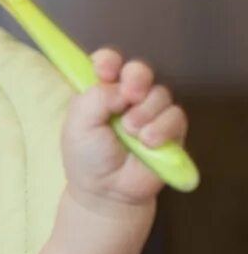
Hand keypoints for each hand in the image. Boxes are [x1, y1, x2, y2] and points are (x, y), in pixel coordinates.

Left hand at [61, 48, 187, 210]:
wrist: (107, 192)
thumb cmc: (87, 158)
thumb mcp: (78, 125)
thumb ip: (95, 98)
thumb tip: (122, 87)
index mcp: (100, 92)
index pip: (108, 62)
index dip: (109, 61)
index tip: (105, 71)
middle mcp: (126, 98)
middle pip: (139, 70)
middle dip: (136, 77)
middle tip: (130, 95)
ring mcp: (150, 112)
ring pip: (159, 93)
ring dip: (145, 112)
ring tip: (131, 133)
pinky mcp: (171, 130)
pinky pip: (175, 115)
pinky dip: (162, 128)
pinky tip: (149, 142)